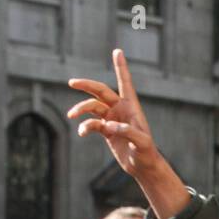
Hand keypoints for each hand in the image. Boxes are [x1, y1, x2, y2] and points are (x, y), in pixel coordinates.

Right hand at [68, 49, 188, 218]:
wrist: (142, 167)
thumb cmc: (147, 153)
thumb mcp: (141, 143)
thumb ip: (127, 132)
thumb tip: (109, 125)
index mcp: (132, 107)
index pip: (125, 83)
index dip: (121, 67)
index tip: (117, 51)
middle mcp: (121, 109)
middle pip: (100, 91)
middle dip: (86, 85)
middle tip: (71, 82)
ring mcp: (112, 119)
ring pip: (92, 107)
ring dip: (81, 110)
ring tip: (72, 116)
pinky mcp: (106, 130)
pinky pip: (91, 123)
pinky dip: (85, 126)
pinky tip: (82, 133)